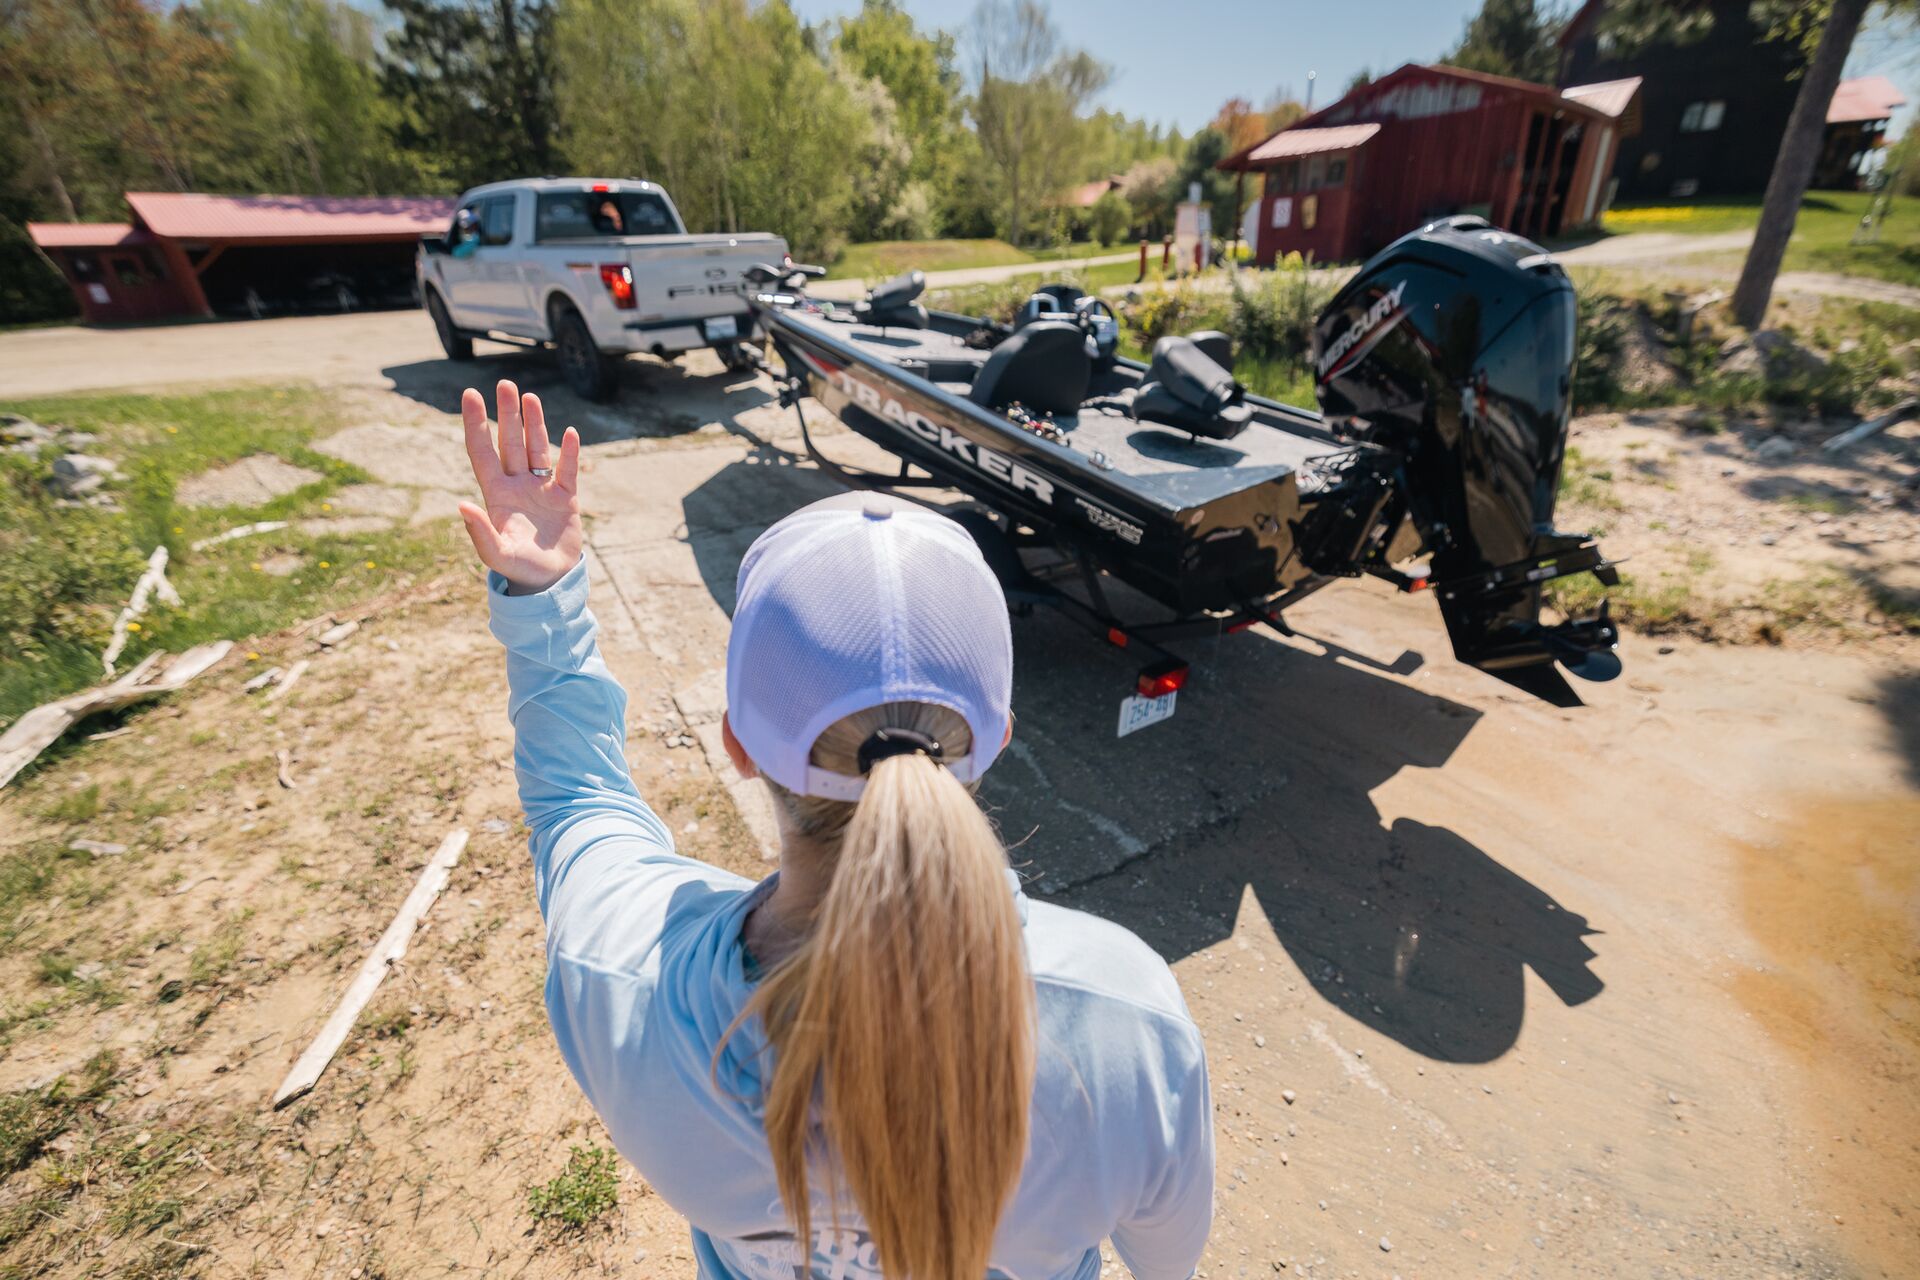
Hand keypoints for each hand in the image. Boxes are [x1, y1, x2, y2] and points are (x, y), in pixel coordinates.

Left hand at [457, 380, 583, 593]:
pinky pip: (567, 469)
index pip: (482, 451)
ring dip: (534, 423)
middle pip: (509, 442)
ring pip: (536, 448)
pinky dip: (569, 452)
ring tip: (530, 397)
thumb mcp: (496, 555)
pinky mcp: (565, 498)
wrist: (549, 583)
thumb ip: (480, 532)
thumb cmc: (519, 570)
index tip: (470, 394)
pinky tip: (570, 432)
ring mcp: (541, 489)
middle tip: (505, 384)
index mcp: (496, 494)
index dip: (475, 423)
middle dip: (507, 413)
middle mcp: (517, 485)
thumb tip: (461, 505)